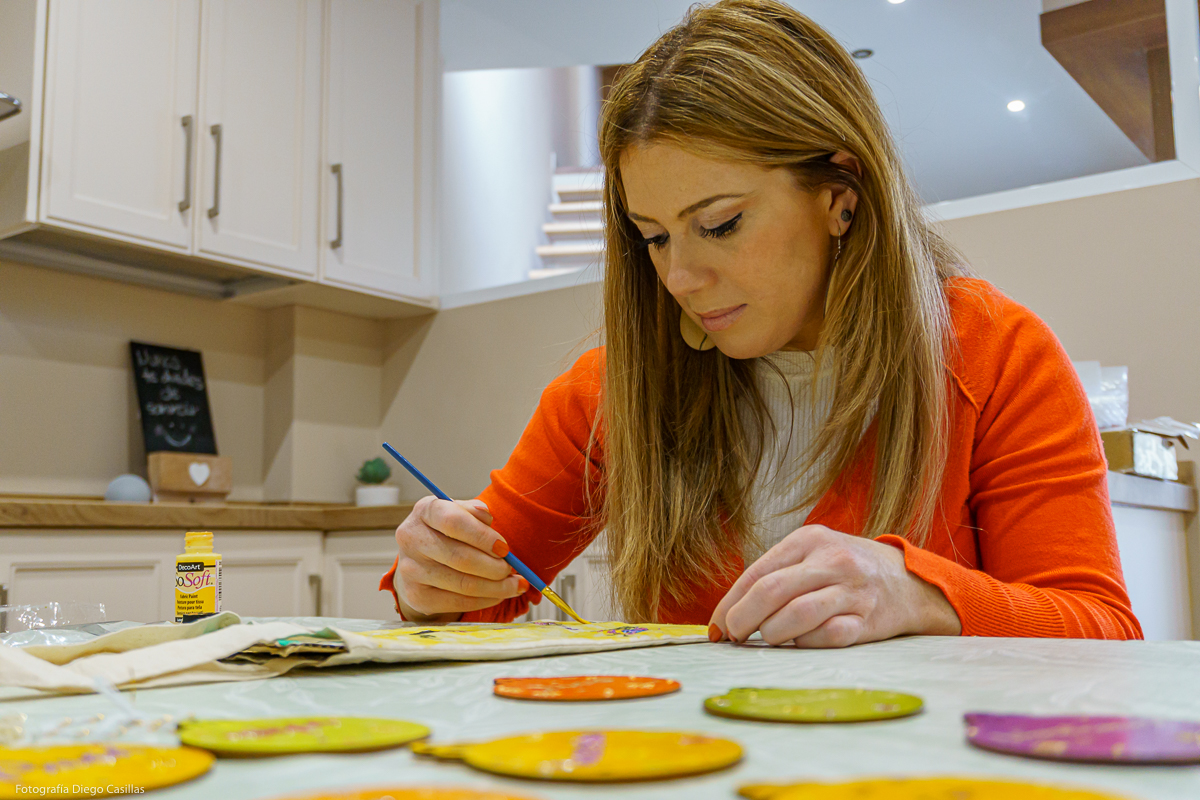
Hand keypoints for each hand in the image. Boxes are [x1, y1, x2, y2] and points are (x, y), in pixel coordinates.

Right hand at [393, 496, 530, 621]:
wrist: (419, 560)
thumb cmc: (447, 532)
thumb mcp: (459, 512)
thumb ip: (474, 512)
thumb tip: (487, 517)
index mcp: (424, 511)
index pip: (454, 521)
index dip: (483, 537)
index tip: (505, 548)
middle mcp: (411, 539)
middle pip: (460, 557)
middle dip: (494, 567)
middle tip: (513, 570)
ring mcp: (410, 570)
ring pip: (462, 584)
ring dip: (496, 587)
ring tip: (514, 585)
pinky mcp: (417, 596)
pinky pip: (458, 602)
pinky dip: (484, 600)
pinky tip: (498, 594)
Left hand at [709, 524, 960, 646]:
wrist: (908, 581)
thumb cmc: (845, 570)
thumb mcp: (812, 555)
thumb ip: (775, 575)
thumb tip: (727, 615)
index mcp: (809, 539)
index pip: (757, 573)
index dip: (730, 603)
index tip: (718, 627)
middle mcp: (831, 561)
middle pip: (771, 592)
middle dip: (743, 620)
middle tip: (735, 636)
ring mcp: (852, 590)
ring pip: (796, 616)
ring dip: (772, 634)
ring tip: (769, 638)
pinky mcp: (868, 620)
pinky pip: (826, 637)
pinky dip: (806, 644)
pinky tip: (801, 642)